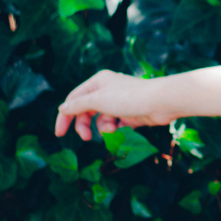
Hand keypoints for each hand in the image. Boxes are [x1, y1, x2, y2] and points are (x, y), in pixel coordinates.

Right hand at [54, 70, 177, 140]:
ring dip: (104, 127)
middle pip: (86, 111)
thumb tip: (62, 108)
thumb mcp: (98, 100)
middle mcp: (107, 90)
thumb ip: (78, 105)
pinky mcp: (129, 114)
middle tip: (86, 138)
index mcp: (98, 82)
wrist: (160, 102)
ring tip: (113, 127)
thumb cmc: (129, 97)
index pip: (74, 100)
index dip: (65, 116)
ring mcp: (119, 103)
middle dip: (84, 125)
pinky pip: (115, 125)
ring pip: (101, 120)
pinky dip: (116, 128)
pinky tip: (123, 127)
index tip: (59, 134)